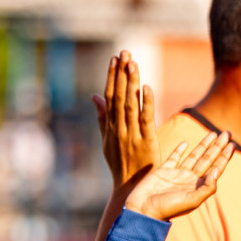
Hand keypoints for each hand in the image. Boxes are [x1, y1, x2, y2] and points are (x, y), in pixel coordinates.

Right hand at [91, 51, 158, 189]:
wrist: (129, 187)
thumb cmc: (120, 164)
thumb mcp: (106, 141)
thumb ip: (101, 117)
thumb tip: (94, 96)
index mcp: (109, 127)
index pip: (109, 97)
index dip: (112, 77)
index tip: (114, 59)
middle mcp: (118, 129)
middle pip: (118, 97)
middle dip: (121, 74)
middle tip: (123, 52)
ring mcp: (131, 135)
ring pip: (130, 104)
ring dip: (131, 83)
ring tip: (132, 63)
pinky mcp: (146, 141)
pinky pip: (145, 119)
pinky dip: (146, 103)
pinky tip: (146, 87)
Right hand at [123, 132, 234, 222]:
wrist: (143, 210)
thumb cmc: (168, 208)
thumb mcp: (192, 201)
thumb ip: (208, 187)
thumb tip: (217, 169)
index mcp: (198, 186)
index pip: (215, 168)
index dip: (224, 157)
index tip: (233, 145)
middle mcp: (189, 179)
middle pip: (207, 159)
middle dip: (217, 147)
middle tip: (227, 133)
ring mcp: (176, 174)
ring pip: (194, 156)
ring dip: (204, 145)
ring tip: (213, 133)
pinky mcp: (163, 170)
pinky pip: (174, 157)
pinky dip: (180, 149)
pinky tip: (186, 142)